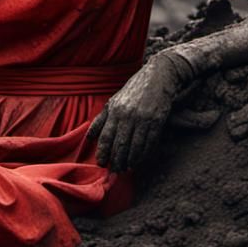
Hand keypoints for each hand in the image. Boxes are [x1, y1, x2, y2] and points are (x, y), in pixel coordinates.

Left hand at [87, 51, 192, 171]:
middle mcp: (128, 115)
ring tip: (126, 168)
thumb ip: (101, 119)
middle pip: (119, 144)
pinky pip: (149, 142)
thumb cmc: (134, 90)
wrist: (158, 76)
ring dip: (130, 160)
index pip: (105, 136)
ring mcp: (143, 118)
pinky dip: (144, 154)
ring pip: (134, 146)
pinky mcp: (157, 120)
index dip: (102, 151)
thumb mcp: (114, 101)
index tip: (101, 163)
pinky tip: (140, 160)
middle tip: (114, 171)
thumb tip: (88, 137)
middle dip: (116, 160)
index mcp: (115, 110)